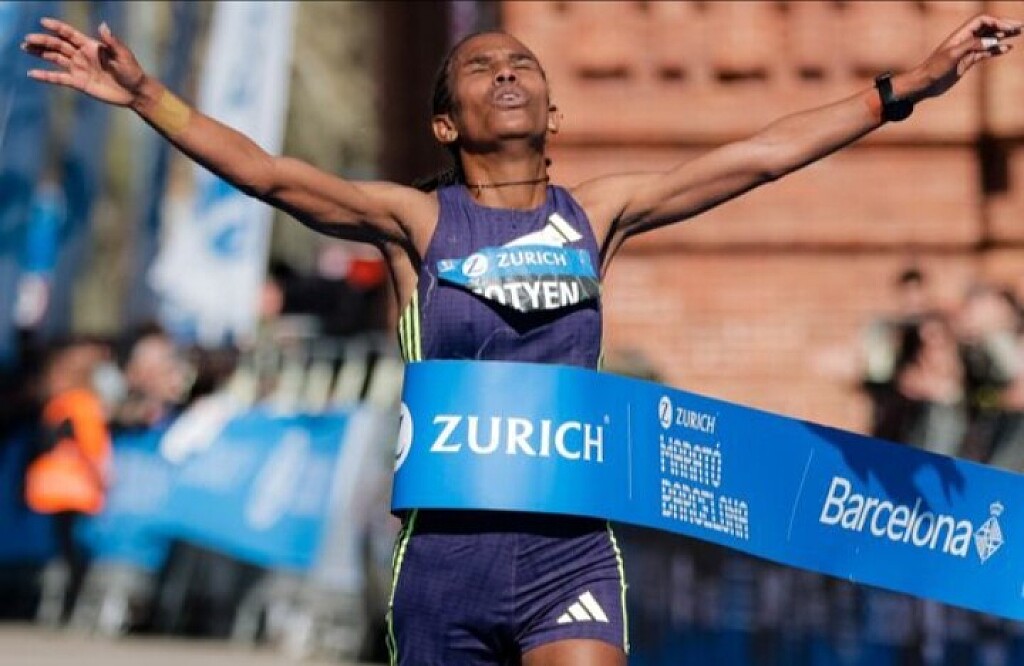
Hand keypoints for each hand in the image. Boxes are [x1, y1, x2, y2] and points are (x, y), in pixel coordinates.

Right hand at [21, 17, 145, 106]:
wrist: (135, 92)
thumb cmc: (132, 72)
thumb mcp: (123, 55)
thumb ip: (112, 42)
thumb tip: (103, 26)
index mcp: (90, 45)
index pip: (69, 34)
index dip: (57, 28)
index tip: (43, 22)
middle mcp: (81, 55)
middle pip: (58, 45)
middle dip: (43, 41)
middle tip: (28, 39)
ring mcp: (79, 68)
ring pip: (55, 58)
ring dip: (40, 53)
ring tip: (25, 48)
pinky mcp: (78, 82)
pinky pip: (59, 78)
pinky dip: (45, 76)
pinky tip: (32, 74)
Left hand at [909, 14, 1021, 100]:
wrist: (924, 83)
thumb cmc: (934, 68)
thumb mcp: (952, 55)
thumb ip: (972, 46)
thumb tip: (992, 41)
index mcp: (961, 35)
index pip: (982, 21)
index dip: (996, 22)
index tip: (1008, 29)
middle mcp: (965, 40)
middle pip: (988, 28)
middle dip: (1004, 25)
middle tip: (1021, 27)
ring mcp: (967, 51)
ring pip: (989, 40)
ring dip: (1003, 36)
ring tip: (1018, 34)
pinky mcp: (967, 62)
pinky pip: (985, 53)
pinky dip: (996, 50)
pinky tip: (1007, 49)